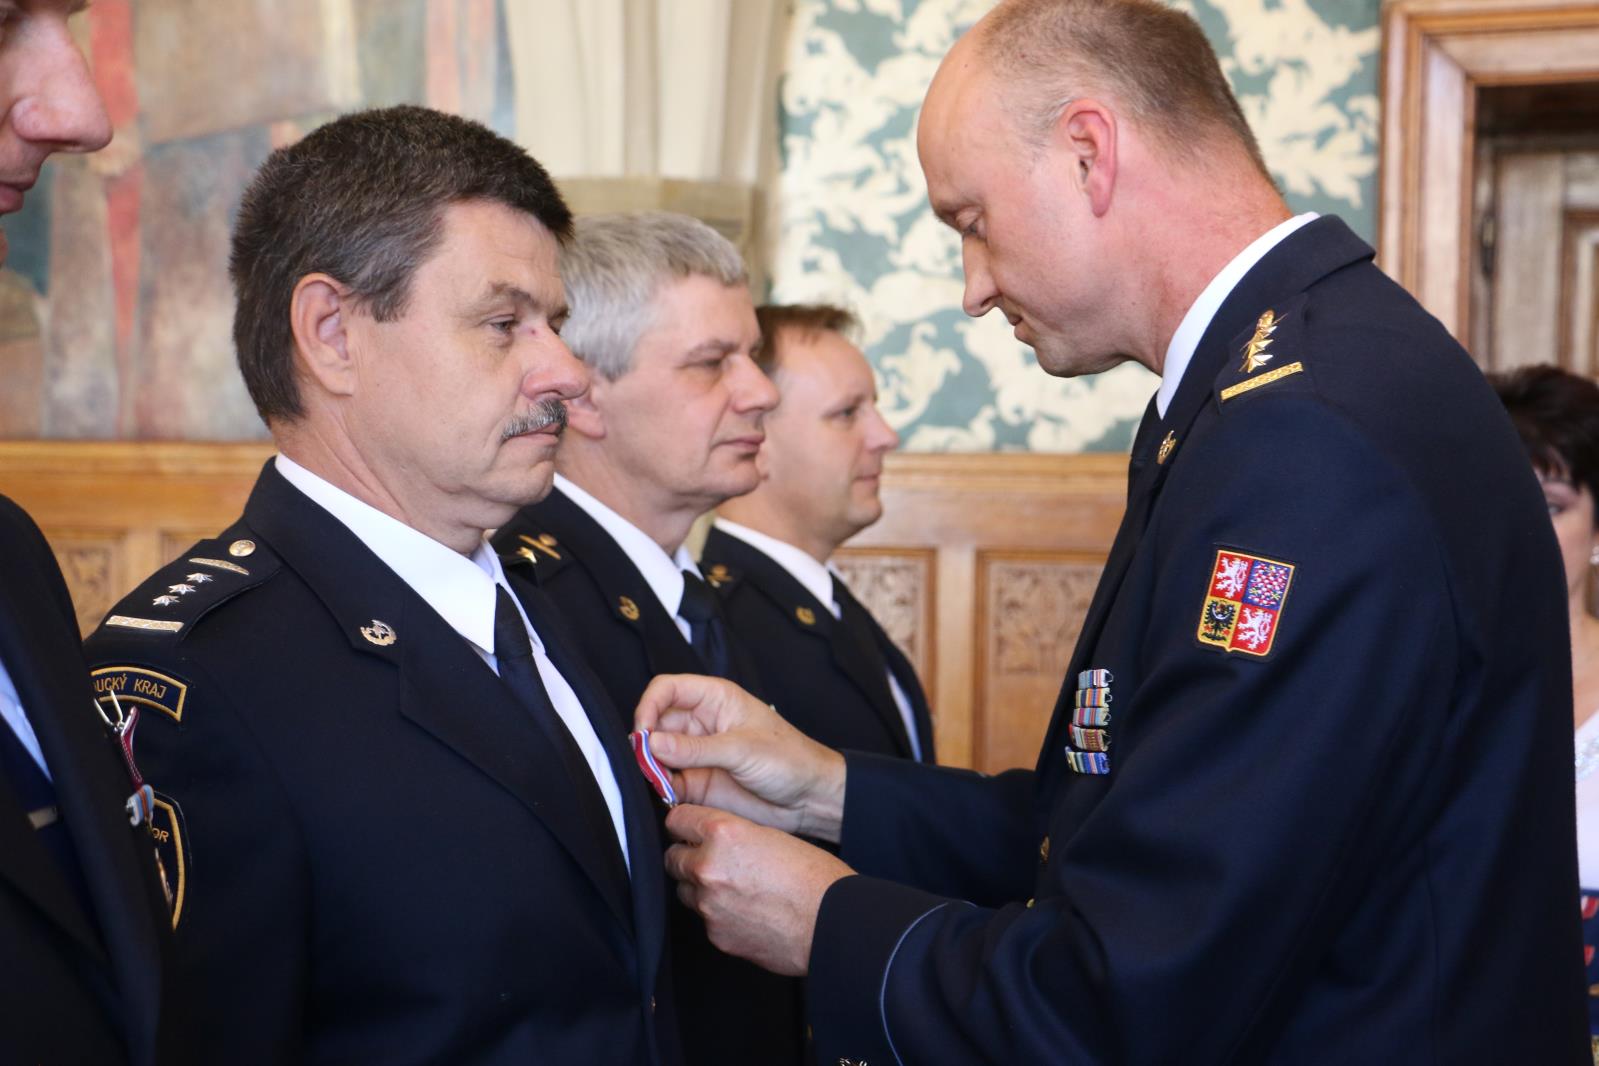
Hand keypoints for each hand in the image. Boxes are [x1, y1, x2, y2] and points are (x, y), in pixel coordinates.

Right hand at [635, 674, 846, 841]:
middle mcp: (700, 723)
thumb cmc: (790, 759)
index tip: (643, 731)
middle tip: (645, 763)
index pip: (667, 689)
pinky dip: (658, 788)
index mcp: (715, 699)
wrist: (810, 798)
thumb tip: (652, 744)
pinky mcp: (696, 782)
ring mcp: (697, 753)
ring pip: (656, 754)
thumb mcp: (743, 750)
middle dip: (645, 741)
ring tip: (656, 782)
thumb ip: (697, 749)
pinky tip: (665, 795)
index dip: (649, 705)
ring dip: (649, 767)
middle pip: (656, 722)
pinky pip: (666, 781)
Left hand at [663, 803, 852, 975]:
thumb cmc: (813, 876)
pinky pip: (705, 918)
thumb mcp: (770, 835)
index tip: (688, 827)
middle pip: (673, 857)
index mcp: (723, 834)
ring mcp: (708, 905)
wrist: (830, 923)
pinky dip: (718, 913)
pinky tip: (745, 911)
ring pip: (685, 890)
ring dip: (700, 886)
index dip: (684, 822)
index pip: (677, 819)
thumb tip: (711, 838)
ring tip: (733, 887)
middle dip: (688, 856)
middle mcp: (708, 867)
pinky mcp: (715, 934)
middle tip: (711, 858)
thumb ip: (733, 835)